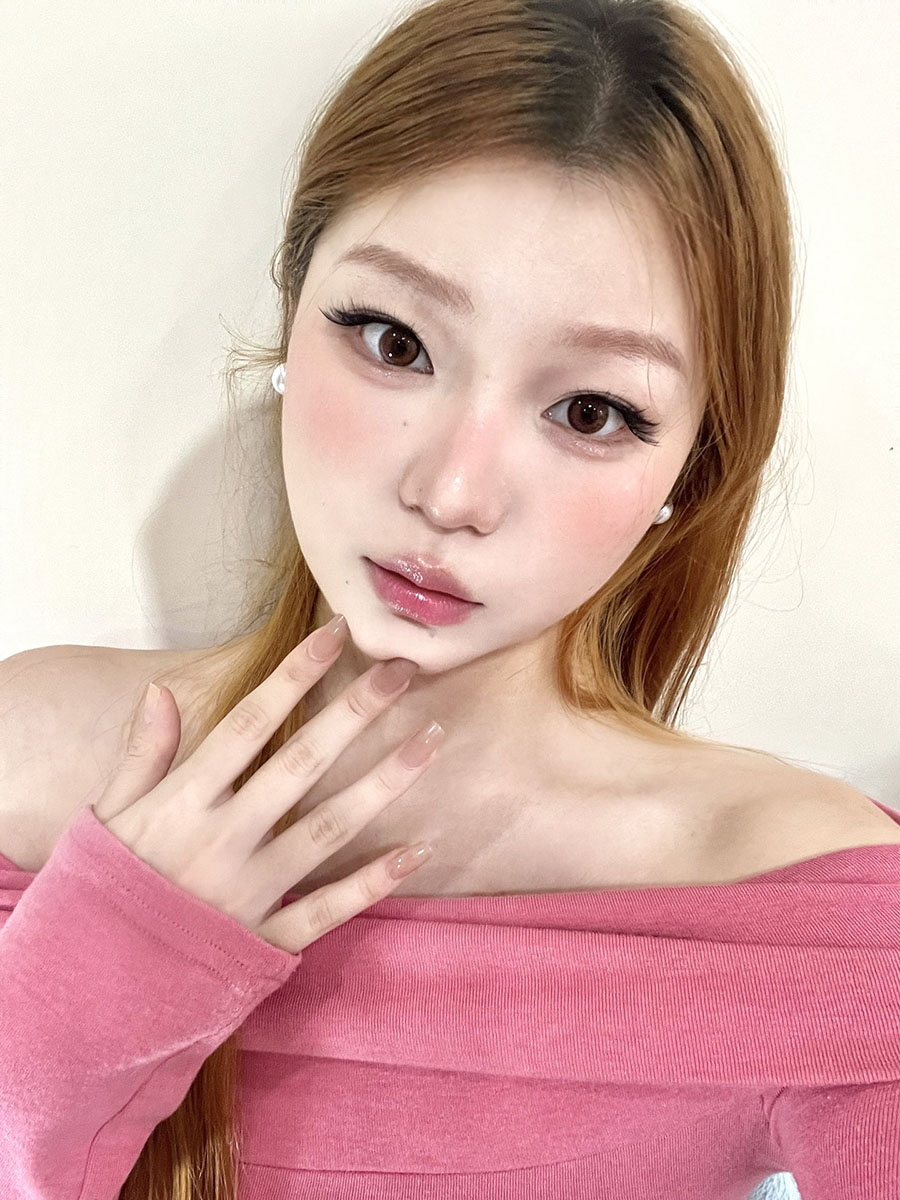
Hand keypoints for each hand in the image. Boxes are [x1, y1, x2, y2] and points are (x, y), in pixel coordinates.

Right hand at [92, 617, 443, 953]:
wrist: (87, 994)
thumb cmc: (100, 894)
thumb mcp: (104, 818)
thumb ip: (140, 756)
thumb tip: (160, 691)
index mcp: (182, 803)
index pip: (248, 725)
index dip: (293, 675)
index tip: (335, 633)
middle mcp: (223, 840)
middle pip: (301, 764)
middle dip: (353, 713)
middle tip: (402, 672)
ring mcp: (249, 893)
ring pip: (329, 829)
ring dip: (384, 783)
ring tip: (430, 742)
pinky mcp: (266, 942)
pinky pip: (329, 909)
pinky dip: (375, 882)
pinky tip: (418, 850)